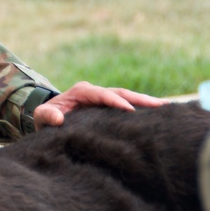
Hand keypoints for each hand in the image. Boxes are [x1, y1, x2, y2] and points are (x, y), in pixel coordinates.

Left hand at [32, 81, 165, 128]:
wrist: (49, 117)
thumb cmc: (46, 117)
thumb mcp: (42, 116)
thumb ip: (47, 116)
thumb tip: (58, 118)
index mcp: (80, 92)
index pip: (101, 94)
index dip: (115, 101)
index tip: (130, 110)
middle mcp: (94, 92)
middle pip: (120, 92)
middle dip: (139, 99)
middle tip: (160, 106)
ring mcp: (103, 98)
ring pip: (127, 97)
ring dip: (145, 103)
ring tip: (167, 109)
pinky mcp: (108, 106)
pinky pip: (127, 105)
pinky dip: (142, 108)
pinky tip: (160, 115)